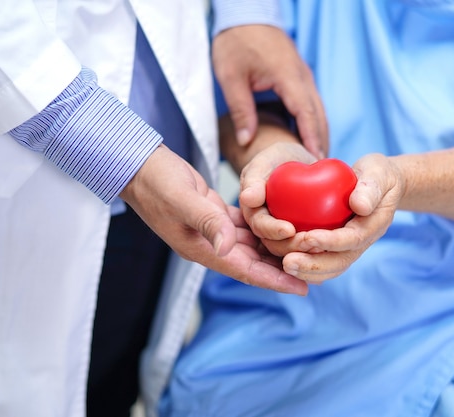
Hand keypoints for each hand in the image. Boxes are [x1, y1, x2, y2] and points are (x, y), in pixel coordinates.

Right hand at [119, 145, 307, 294]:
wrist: (138, 165)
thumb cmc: (157, 181)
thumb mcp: (183, 199)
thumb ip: (207, 222)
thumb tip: (227, 248)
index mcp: (202, 248)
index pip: (246, 271)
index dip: (275, 281)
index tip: (303, 288)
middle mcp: (209, 244)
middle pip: (253, 263)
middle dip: (282, 270)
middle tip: (315, 273)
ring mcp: (211, 231)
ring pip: (251, 247)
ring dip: (275, 251)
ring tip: (304, 253)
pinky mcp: (214, 214)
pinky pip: (244, 228)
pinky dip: (263, 229)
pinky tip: (282, 226)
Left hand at [212, 24, 327, 157]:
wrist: (245, 14)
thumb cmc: (236, 41)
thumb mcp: (231, 77)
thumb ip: (241, 109)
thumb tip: (246, 141)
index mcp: (287, 76)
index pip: (306, 113)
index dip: (312, 138)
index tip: (316, 159)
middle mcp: (301, 76)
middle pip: (318, 114)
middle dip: (321, 140)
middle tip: (320, 168)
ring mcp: (303, 75)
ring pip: (317, 108)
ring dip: (319, 131)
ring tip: (316, 157)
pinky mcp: (300, 75)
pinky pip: (311, 101)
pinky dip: (312, 120)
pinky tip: (307, 136)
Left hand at [240, 146, 402, 282]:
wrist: (381, 184)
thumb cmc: (377, 174)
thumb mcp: (378, 172)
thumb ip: (371, 188)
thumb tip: (360, 206)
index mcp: (373, 225)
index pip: (352, 239)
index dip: (330, 241)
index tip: (308, 237)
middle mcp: (363, 242)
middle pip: (339, 261)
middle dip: (314, 265)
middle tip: (288, 263)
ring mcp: (351, 248)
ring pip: (331, 267)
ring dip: (308, 271)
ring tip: (284, 266)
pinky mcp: (340, 248)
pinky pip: (323, 262)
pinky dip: (307, 267)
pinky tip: (284, 261)